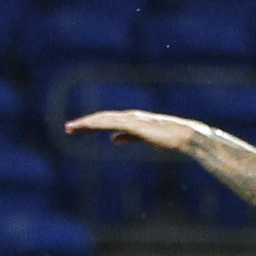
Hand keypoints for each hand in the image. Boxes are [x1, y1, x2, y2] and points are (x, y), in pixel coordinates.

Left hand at [65, 109, 205, 151]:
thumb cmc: (171, 138)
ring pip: (104, 120)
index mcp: (132, 120)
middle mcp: (129, 117)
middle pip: (102, 119)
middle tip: (69, 128)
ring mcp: (132, 119)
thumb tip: (112, 138)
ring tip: (72, 129)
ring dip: (87, 124)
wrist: (186, 136)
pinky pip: (112, 123)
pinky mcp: (135, 124)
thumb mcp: (145, 139)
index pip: (108, 121)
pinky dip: (98, 124)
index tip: (79, 130)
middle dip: (85, 124)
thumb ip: (129, 137)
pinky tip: (88, 127)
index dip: (92, 125)